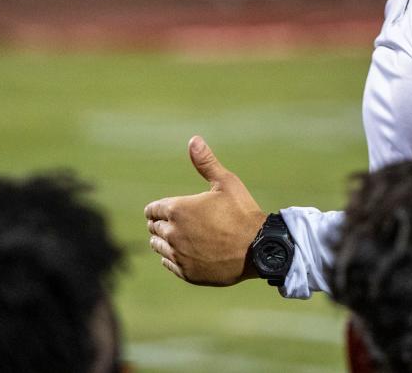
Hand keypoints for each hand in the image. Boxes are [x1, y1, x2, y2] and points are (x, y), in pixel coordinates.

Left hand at [145, 136, 266, 285]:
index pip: (153, 209)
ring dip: (161, 240)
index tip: (159, 209)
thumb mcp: (226, 182)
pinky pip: (168, 264)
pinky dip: (170, 257)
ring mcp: (179, 255)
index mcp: (178, 210)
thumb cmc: (242, 212)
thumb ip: (206, 162)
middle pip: (154, 227)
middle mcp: (173, 233)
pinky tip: (179, 253)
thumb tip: (194, 139)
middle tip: (165, 222)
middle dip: (158, 223)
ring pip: (158, 247)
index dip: (156, 208)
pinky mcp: (187, 273)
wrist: (258, 248)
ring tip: (170, 237)